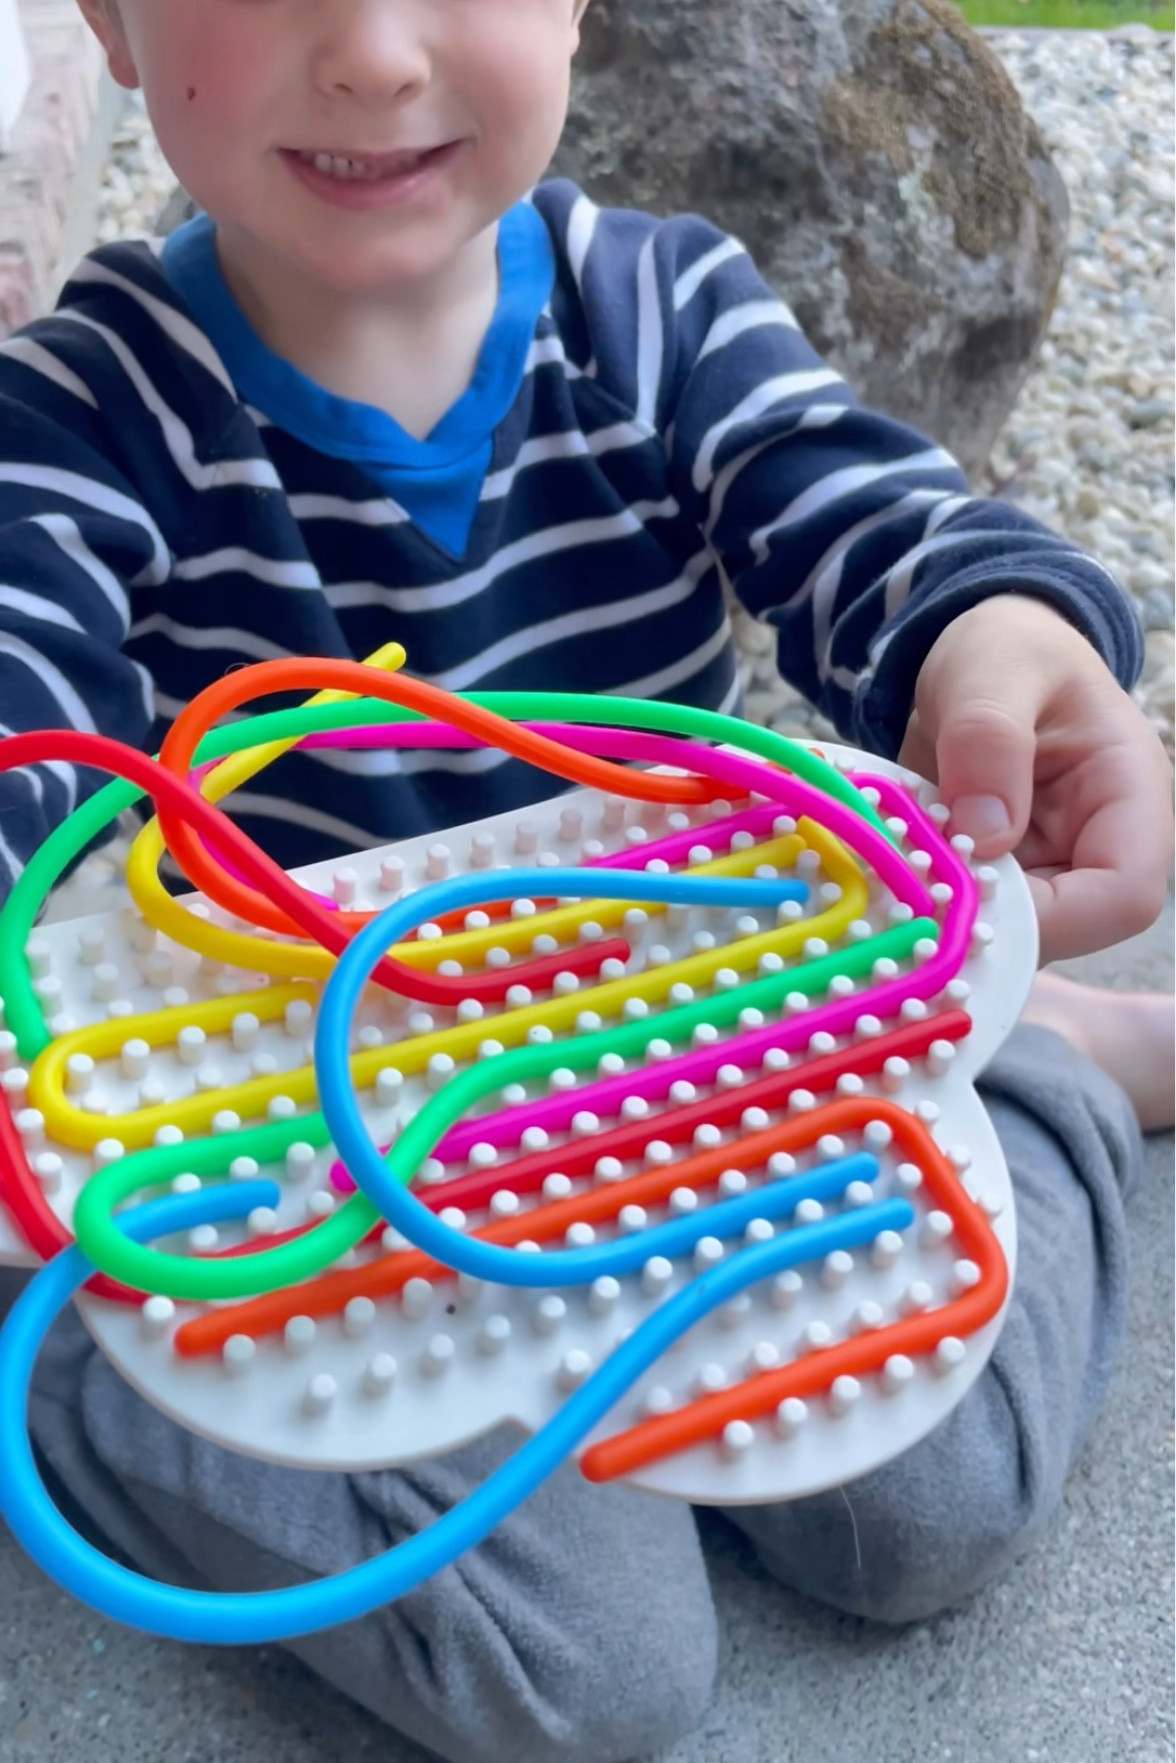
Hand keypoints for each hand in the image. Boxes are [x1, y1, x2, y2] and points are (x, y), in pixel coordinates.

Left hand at [898, 595, 1172, 964]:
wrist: (976, 650)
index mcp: (1129, 797)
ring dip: (944, 923)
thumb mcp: (993, 671)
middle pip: (1063, 928)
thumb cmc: (1006, 647)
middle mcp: (1094, 845)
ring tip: (880, 898)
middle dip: (986, 928)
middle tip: (903, 909)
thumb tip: (984, 835)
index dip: (1054, 918)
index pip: (1122, 894)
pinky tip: (874, 891)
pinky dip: (922, 907)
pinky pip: (965, 909)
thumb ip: (989, 739)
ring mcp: (1044, 865)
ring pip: (1008, 929)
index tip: (970, 904)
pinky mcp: (995, 871)